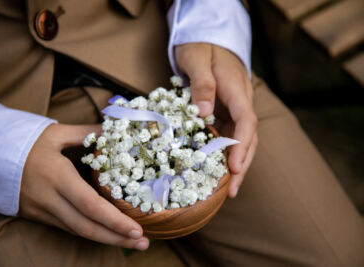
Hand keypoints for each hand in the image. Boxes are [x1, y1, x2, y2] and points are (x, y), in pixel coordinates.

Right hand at [20, 124, 148, 249]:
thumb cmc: (26, 142)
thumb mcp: (56, 133)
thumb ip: (87, 134)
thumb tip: (113, 131)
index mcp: (58, 176)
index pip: (90, 205)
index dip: (114, 221)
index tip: (137, 229)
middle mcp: (51, 199)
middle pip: (87, 227)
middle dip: (116, 238)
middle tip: (143, 243)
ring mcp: (43, 211)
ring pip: (78, 232)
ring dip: (106, 240)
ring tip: (131, 243)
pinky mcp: (38, 216)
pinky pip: (68, 228)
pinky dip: (90, 233)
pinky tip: (107, 234)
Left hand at [176, 43, 257, 197]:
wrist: (207, 39)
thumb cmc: (201, 47)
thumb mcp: (197, 60)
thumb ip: (202, 84)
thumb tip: (206, 112)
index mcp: (236, 89)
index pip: (246, 121)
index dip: (241, 146)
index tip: (233, 167)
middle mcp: (240, 101)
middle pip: (248, 136)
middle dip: (242, 164)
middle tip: (233, 190)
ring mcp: (234, 108)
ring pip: (241, 139)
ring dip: (235, 163)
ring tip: (227, 189)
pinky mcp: (225, 112)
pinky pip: (228, 135)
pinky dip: (224, 153)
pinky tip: (216, 169)